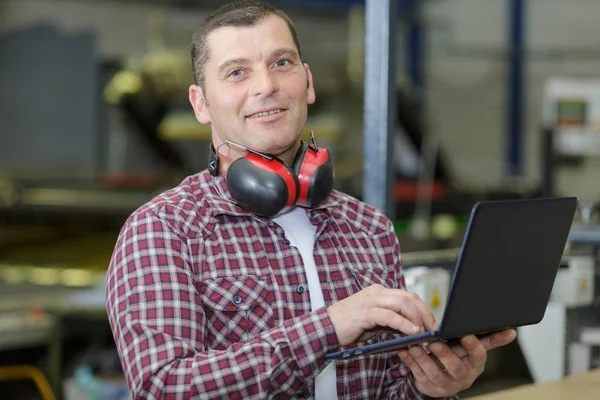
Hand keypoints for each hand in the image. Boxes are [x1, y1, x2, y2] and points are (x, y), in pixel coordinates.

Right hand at [326, 284, 436, 346]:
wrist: (326, 328)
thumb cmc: (349, 326)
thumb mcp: (374, 321)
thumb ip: (391, 320)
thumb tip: (413, 328)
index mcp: (379, 291)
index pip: (408, 295)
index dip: (423, 309)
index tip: (432, 324)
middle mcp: (377, 292)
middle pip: (409, 297)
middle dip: (425, 313)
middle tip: (433, 329)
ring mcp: (371, 300)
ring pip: (402, 303)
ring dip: (417, 318)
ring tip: (425, 332)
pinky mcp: (366, 312)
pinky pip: (390, 316)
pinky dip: (404, 324)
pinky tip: (413, 332)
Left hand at [398, 329, 516, 396]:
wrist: (443, 380)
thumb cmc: (459, 358)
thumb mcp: (473, 349)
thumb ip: (489, 339)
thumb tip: (512, 331)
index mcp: (475, 365)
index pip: (478, 355)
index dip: (473, 346)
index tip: (466, 334)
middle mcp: (463, 377)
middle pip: (455, 366)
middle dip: (444, 354)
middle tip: (434, 341)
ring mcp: (445, 384)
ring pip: (433, 372)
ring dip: (422, 358)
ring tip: (413, 344)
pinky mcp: (428, 386)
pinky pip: (417, 373)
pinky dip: (409, 361)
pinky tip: (402, 349)